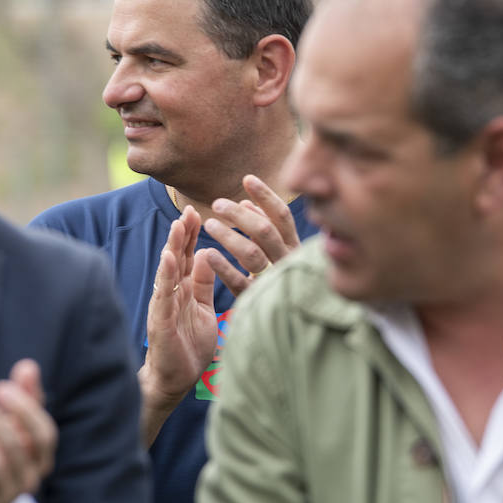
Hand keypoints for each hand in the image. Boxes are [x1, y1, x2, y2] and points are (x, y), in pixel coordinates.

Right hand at [140, 207, 218, 439]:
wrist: (176, 379)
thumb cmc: (190, 345)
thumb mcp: (204, 308)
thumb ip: (204, 284)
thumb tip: (206, 256)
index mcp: (184, 289)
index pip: (187, 256)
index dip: (192, 235)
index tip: (197, 211)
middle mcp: (171, 292)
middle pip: (176, 257)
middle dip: (182, 233)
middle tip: (188, 209)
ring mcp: (164, 305)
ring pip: (167, 271)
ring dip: (172, 247)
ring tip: (178, 226)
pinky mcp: (160, 320)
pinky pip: (163, 294)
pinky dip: (165, 275)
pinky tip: (168, 258)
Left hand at [203, 174, 299, 295]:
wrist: (288, 323)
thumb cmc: (279, 279)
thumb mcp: (277, 252)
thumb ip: (265, 227)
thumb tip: (246, 201)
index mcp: (295, 249)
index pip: (282, 217)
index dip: (265, 196)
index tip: (247, 179)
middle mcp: (287, 263)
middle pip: (265, 231)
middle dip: (239, 214)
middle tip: (217, 204)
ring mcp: (274, 282)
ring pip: (251, 253)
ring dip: (228, 235)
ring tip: (209, 224)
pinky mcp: (258, 300)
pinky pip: (238, 281)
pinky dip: (222, 266)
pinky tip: (208, 254)